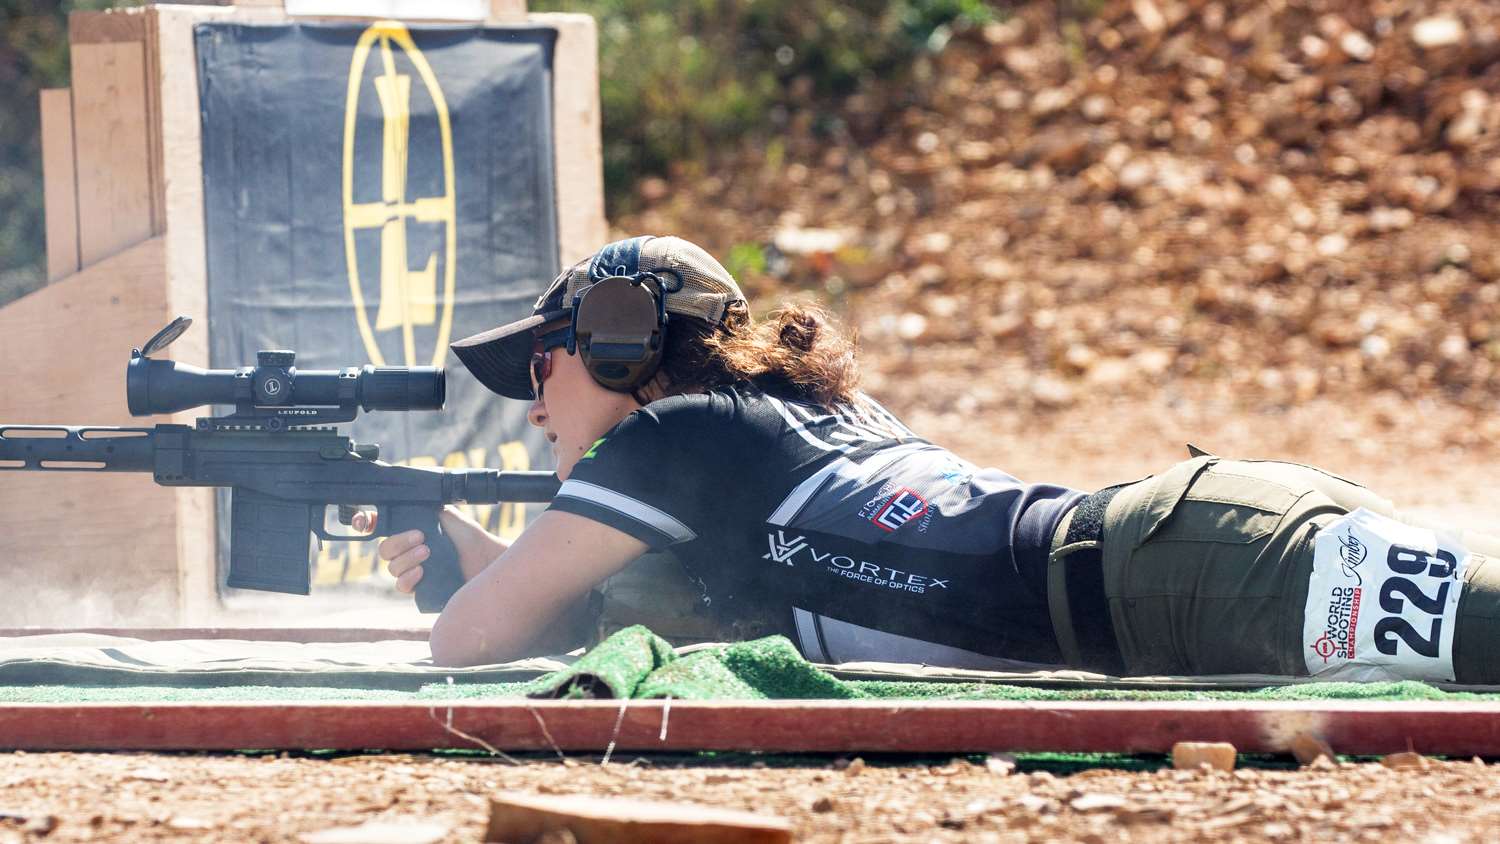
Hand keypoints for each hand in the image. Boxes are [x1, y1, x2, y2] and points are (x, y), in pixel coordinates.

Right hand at [354, 506, 507, 592]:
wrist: (484, 556)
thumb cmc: (466, 535)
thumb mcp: (443, 513)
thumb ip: (421, 506)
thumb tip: (402, 496)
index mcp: (407, 531)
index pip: (376, 527)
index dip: (364, 523)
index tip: (362, 522)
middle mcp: (406, 551)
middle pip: (384, 550)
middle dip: (400, 542)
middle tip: (421, 537)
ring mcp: (412, 571)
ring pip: (392, 568)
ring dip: (408, 559)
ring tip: (428, 553)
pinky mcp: (420, 589)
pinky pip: (402, 586)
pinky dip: (409, 578)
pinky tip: (422, 571)